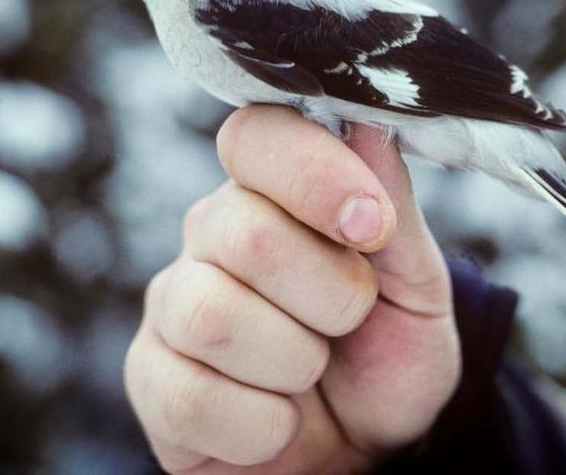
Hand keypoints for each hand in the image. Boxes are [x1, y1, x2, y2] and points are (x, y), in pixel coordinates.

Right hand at [124, 106, 460, 472]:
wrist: (371, 444)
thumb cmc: (388, 349)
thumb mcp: (416, 282)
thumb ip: (393, 205)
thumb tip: (369, 122)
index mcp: (271, 193)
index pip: (256, 137)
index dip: (315, 175)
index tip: (371, 228)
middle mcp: (210, 237)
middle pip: (247, 235)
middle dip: (330, 293)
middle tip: (352, 319)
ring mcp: (172, 306)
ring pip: (213, 318)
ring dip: (294, 361)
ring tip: (312, 370)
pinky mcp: (150, 380)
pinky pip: (190, 398)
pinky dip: (260, 424)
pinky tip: (280, 420)